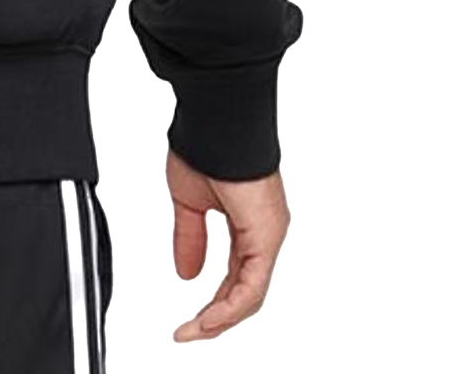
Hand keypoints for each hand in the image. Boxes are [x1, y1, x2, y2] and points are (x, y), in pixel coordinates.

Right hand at [167, 148, 289, 341]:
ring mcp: (268, 235)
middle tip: (189, 332)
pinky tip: (209, 318)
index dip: (213, 300)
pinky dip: (229, 306)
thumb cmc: (204, 146)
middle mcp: (263, 233)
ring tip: (194, 331)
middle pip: (245, 292)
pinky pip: (252, 285)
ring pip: (251, 294)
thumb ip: (189, 238)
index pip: (235, 275)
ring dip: (221, 318)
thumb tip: (186, 273)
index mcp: (248, 224)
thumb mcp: (188, 202)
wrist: (214, 121)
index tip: (190, 318)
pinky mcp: (266, 235)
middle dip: (216, 317)